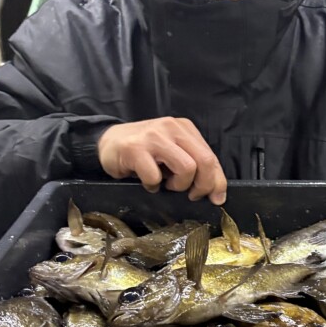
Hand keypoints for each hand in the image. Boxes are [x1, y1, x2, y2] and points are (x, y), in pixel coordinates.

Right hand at [97, 118, 226, 204]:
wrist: (108, 143)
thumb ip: (194, 166)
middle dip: (203, 185)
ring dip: (178, 185)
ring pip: (187, 168)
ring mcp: (154, 137)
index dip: (218, 181)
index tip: (216, 198)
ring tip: (166, 184)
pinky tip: (147, 181)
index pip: (211, 156)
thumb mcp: (173, 153)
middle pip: (205, 161)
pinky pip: (155, 177)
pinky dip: (152, 186)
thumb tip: (216, 193)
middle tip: (191, 195)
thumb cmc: (144, 152)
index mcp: (185, 129)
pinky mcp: (135, 149)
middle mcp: (172, 128)